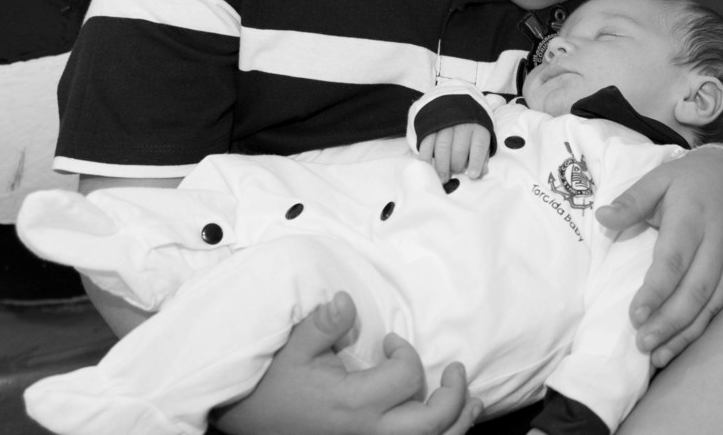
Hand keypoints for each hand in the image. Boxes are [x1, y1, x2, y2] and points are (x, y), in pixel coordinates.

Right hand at [214, 291, 482, 434]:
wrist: (250, 424)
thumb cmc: (271, 390)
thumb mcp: (292, 351)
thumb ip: (322, 325)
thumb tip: (347, 300)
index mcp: (353, 402)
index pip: (406, 377)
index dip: (407, 353)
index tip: (392, 341)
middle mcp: (369, 432)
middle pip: (433, 421)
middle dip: (454, 393)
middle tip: (456, 370)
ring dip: (460, 421)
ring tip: (472, 399)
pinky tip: (453, 423)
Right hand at [418, 124, 491, 181]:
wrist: (454, 106)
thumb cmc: (470, 129)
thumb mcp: (480, 139)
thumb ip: (482, 157)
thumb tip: (481, 174)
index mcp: (478, 128)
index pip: (478, 146)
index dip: (476, 162)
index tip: (472, 175)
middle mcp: (462, 124)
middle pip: (459, 149)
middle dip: (456, 166)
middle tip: (453, 175)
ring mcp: (444, 124)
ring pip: (442, 147)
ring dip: (441, 166)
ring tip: (442, 178)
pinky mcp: (430, 127)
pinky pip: (426, 143)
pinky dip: (426, 157)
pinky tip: (428, 167)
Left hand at [595, 148, 722, 367]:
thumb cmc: (692, 178)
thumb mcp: (659, 178)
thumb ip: (631, 200)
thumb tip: (601, 217)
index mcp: (691, 219)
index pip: (673, 260)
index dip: (656, 290)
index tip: (635, 315)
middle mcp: (713, 244)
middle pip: (694, 290)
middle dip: (668, 321)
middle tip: (642, 343)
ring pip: (709, 303)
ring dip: (684, 332)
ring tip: (657, 355)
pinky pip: (719, 304)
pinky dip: (700, 327)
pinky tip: (680, 344)